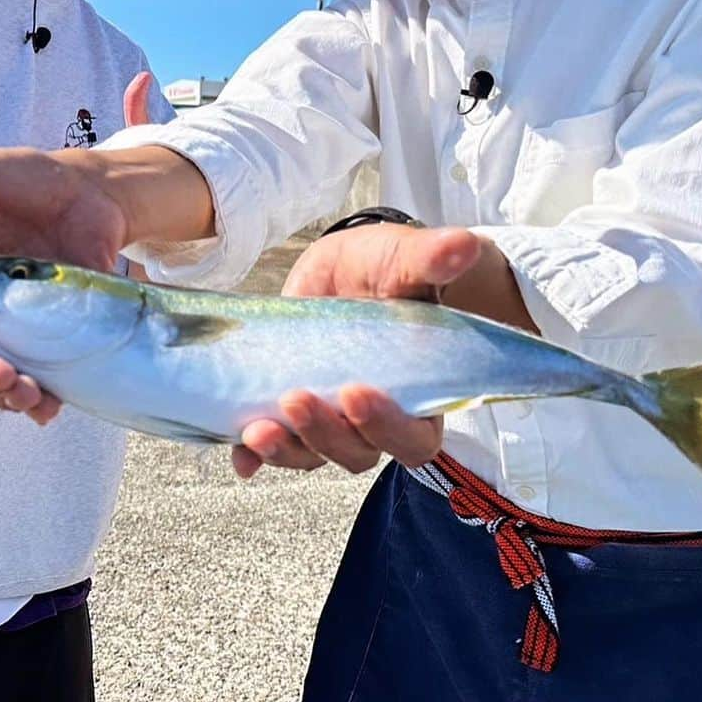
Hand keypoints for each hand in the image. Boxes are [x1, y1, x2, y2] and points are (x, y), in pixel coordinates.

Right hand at [0, 70, 158, 424]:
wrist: (90, 185)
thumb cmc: (15, 177)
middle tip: (3, 377)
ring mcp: (22, 331)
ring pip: (3, 384)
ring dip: (10, 399)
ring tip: (30, 394)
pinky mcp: (63, 337)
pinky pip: (50, 380)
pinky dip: (49, 399)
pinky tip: (54, 402)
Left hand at [231, 224, 480, 478]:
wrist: (346, 268)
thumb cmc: (387, 270)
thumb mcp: (405, 259)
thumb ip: (431, 260)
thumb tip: (462, 245)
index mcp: (418, 394)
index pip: (413, 436)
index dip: (388, 427)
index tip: (358, 392)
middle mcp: (374, 419)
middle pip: (356, 452)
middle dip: (325, 434)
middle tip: (296, 399)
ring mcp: (329, 419)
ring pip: (311, 454)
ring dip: (285, 449)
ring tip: (257, 430)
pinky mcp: (288, 411)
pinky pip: (271, 448)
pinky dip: (252, 456)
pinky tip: (238, 455)